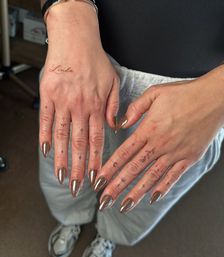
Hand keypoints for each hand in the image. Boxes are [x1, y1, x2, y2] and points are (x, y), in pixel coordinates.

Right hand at [39, 2, 119, 196]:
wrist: (76, 39)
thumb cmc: (95, 60)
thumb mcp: (113, 81)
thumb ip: (115, 106)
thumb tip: (114, 127)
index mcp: (97, 106)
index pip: (98, 140)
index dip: (96, 160)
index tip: (95, 176)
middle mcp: (80, 107)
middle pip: (79, 143)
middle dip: (78, 168)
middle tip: (77, 187)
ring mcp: (63, 102)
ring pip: (62, 136)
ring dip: (61, 158)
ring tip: (61, 176)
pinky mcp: (48, 95)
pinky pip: (45, 120)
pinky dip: (44, 136)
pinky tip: (45, 151)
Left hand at [95, 65, 223, 212]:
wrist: (214, 98)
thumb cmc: (184, 94)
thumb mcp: (154, 93)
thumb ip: (135, 108)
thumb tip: (121, 123)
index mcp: (148, 129)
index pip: (123, 153)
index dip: (109, 168)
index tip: (98, 181)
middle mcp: (159, 144)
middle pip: (134, 169)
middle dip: (117, 187)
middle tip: (104, 201)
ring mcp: (175, 153)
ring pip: (151, 177)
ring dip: (136, 193)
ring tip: (124, 206)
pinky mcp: (189, 158)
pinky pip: (173, 177)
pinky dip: (163, 188)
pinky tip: (152, 198)